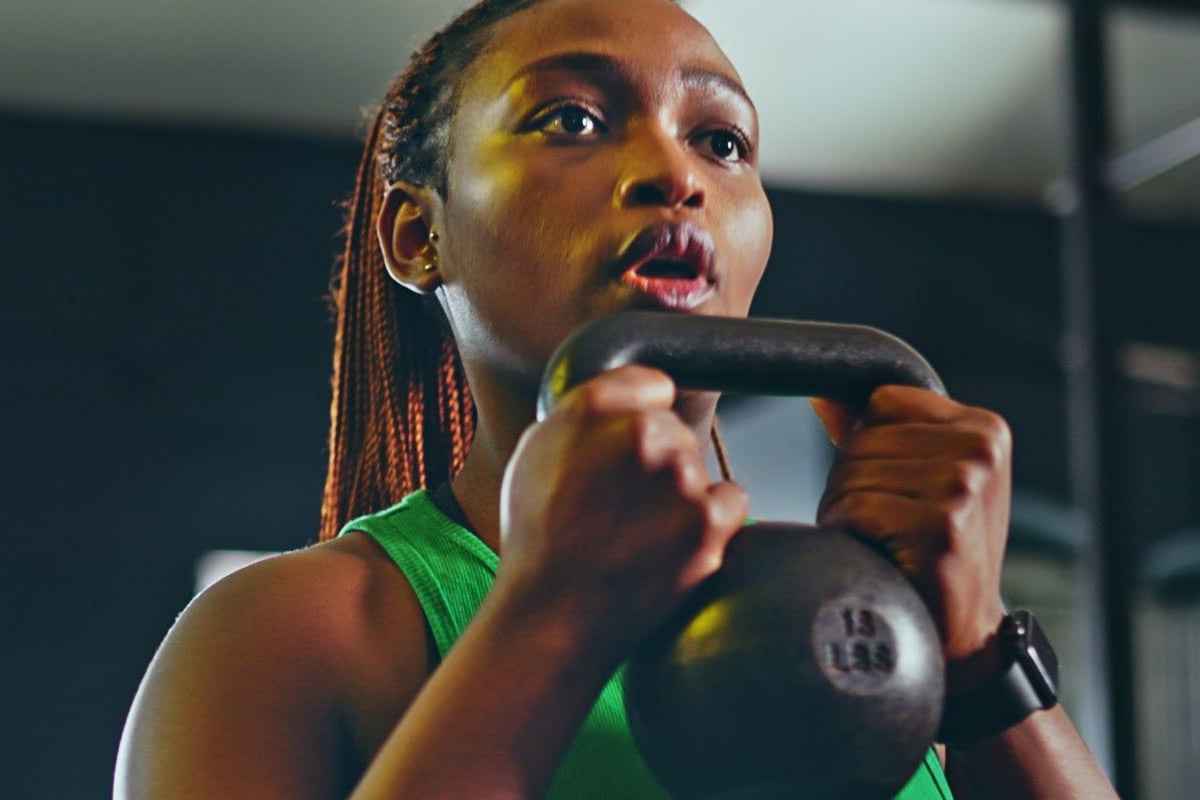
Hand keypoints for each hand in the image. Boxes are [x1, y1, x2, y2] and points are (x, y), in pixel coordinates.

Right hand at [497, 365, 747, 666]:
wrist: (552, 615)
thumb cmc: (537, 536)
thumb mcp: (536, 451)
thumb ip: (583, 410)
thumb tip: (626, 396)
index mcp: (596, 408)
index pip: (652, 385)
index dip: (641, 414)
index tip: (630, 445)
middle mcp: (644, 435)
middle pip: (675, 430)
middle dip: (658, 460)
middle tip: (624, 504)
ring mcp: (681, 479)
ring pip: (698, 468)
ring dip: (680, 493)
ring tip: (638, 533)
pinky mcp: (708, 524)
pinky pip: (731, 499)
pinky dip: (712, 520)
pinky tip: (672, 542)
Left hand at [811, 386, 1010, 692]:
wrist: (965, 633)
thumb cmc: (935, 551)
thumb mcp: (922, 478)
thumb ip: (876, 430)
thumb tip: (821, 392)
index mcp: (984, 427)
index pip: (882, 402)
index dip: (869, 446)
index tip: (896, 488)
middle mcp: (981, 448)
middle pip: (863, 439)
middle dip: (854, 484)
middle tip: (887, 525)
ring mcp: (965, 485)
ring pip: (852, 473)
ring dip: (847, 511)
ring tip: (885, 541)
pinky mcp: (941, 525)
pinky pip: (855, 509)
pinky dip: (849, 534)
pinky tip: (881, 556)